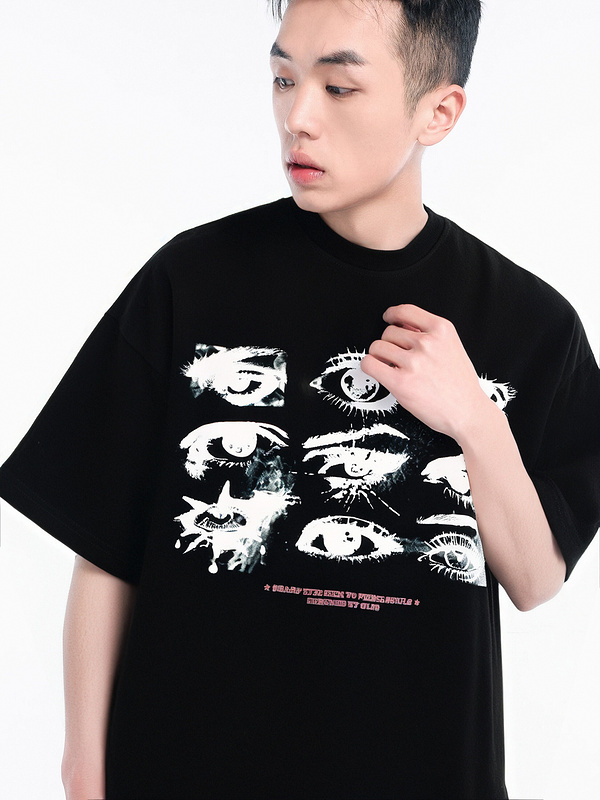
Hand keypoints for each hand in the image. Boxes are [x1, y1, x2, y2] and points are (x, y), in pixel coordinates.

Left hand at [361, 304, 491, 441]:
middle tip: (398, 357)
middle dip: (390, 343)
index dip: (392, 315)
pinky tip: (378, 371)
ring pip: (377, 347)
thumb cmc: (461, 386)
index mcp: (442, 330)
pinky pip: (370, 364)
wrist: (468, 412)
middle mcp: (427, 343)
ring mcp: (413, 362)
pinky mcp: (400, 382)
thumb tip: (402, 325)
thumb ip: (429, 334)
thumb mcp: (453, 348)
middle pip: (389, 332)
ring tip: (391, 367)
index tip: (388, 318)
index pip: (406, 311)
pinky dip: (369, 366)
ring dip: (380, 356)